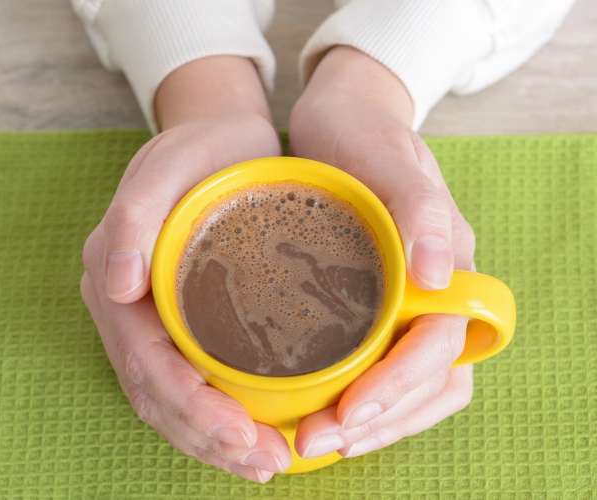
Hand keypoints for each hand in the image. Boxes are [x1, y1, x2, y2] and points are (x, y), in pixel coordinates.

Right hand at [81, 57, 291, 481]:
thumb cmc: (207, 150)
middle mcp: (129, 304)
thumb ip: (134, 217)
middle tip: (266, 460)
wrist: (227, 140)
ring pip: (174, 397)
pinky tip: (254, 432)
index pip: (146, 361)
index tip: (242, 433)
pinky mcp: (185, 318)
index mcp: (116, 274)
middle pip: (159, 392)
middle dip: (210, 436)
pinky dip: (219, 415)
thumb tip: (116, 283)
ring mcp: (155, 316)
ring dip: (216, 439)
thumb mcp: (172, 165)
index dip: (191, 406)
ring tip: (265, 460)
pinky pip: (193, 379)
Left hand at [288, 46, 475, 458]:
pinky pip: (384, 364)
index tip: (347, 413)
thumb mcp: (389, 158)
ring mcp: (410, 301)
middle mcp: (437, 291)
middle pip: (432, 381)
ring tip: (317, 438)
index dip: (399, 386)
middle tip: (317, 440)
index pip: (441, 346)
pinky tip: (323, 409)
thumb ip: (421, 210)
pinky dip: (361, 398)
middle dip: (380, 419)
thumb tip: (440, 276)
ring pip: (414, 384)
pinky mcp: (380, 303)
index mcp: (449, 264)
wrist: (341, 120)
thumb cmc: (364, 134)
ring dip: (372, 421)